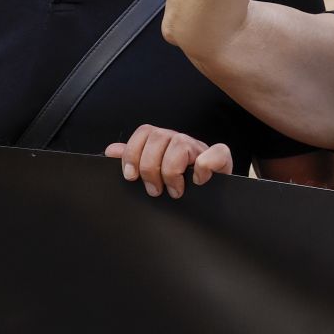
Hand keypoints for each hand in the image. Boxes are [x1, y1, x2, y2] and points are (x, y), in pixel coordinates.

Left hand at [105, 124, 232, 198]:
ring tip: (174, 190)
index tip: (130, 177)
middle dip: (150, 168)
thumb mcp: (152, 173)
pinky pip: (216, 152)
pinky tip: (198, 181)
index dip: (133, 153)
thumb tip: (111, 151)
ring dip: (173, 172)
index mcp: (164, 142)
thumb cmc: (176, 187)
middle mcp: (182, 141)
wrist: (207, 202)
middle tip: (154, 190)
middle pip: (159, 137)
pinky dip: (205, 166)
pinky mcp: (221, 158)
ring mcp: (202, 148)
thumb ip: (134, 160)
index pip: (145, 132)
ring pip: (181, 144)